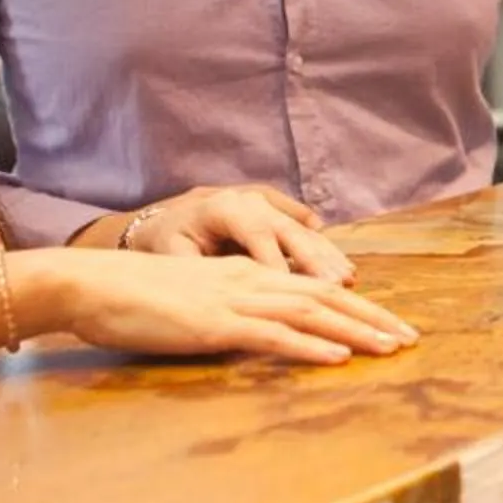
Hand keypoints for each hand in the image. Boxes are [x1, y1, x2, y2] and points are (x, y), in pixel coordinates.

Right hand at [20, 248, 418, 364]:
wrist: (91, 285)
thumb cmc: (134, 298)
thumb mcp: (193, 302)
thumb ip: (229, 315)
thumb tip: (259, 338)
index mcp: (246, 274)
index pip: (314, 288)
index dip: (358, 306)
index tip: (390, 324)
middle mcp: (249, 280)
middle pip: (326, 296)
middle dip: (373, 317)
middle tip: (412, 338)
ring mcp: (233, 301)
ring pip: (310, 313)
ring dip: (356, 331)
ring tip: (392, 347)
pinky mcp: (214, 325)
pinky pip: (272, 335)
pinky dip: (311, 345)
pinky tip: (338, 358)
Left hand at [104, 184, 352, 280]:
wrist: (154, 222)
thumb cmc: (162, 245)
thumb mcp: (172, 258)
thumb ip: (200, 275)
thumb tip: (223, 302)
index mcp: (222, 207)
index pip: (258, 237)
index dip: (280, 266)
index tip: (297, 294)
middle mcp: (248, 199)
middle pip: (289, 230)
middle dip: (316, 260)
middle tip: (339, 286)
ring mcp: (264, 201)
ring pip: (302, 230)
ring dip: (327, 256)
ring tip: (348, 281)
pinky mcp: (274, 208)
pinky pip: (304, 227)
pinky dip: (323, 248)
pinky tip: (343, 268)